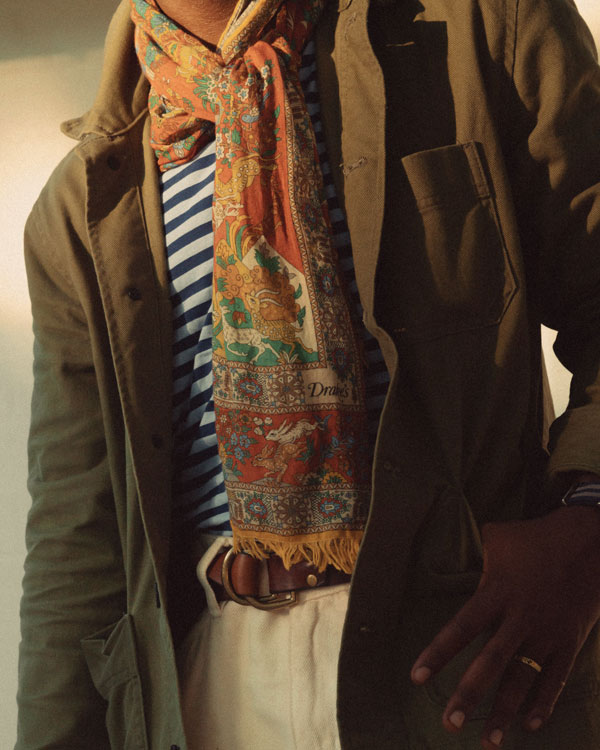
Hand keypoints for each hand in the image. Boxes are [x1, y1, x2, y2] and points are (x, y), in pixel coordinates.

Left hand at [410, 506, 599, 747]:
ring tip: (487, 742)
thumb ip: (475, 555)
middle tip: (448, 724)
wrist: (590, 541)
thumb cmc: (536, 537)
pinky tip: (530, 725)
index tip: (417, 678)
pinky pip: (557, 678)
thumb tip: (453, 554)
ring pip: (523, 679)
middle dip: (469, 695)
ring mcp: (547, 632)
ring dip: (505, 712)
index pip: (461, 628)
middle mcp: (519, 618)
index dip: (439, 653)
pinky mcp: (570, 640)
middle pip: (490, 663)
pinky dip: (545, 702)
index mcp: (497, 592)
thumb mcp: (499, 537)